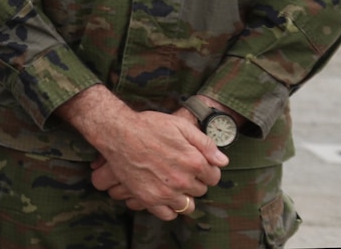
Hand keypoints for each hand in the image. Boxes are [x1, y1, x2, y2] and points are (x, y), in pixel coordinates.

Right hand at [62, 87, 226, 221]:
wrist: (117, 132)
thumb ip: (205, 143)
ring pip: (187, 206)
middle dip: (193, 181)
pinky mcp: (149, 199)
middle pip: (200, 190)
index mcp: (194, 161)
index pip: (213, 177)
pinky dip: (169, 208)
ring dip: (183, 196)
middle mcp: (182, 180)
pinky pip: (168, 215)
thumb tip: (223, 161)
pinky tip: (164, 196)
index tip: (196, 165)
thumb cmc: (148, 126)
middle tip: (179, 170)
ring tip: (172, 184)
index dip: (206, 170)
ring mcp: (166, 192)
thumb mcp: (180, 125)